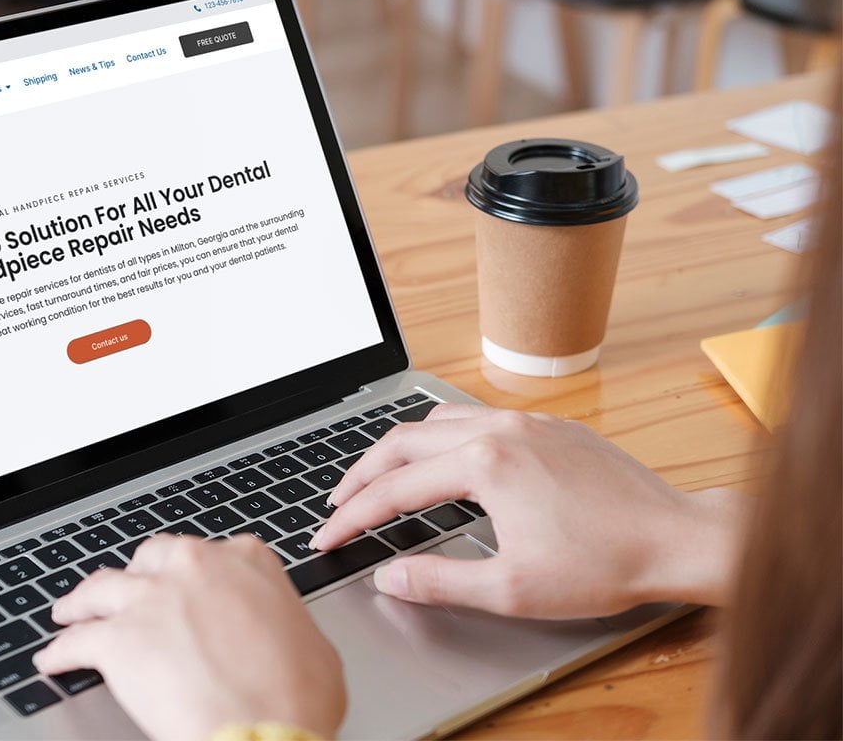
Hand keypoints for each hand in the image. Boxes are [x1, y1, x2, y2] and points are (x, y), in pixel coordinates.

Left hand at [34, 534, 345, 740]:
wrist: (265, 732)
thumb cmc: (296, 699)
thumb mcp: (312, 645)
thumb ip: (281, 622)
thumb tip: (277, 635)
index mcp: (247, 561)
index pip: (210, 553)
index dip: (191, 575)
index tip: (184, 587)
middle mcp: (196, 567)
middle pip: (150, 558)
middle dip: (138, 577)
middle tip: (131, 595)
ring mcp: (153, 599)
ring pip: (101, 586)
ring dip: (82, 601)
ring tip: (71, 611)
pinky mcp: (118, 638)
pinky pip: (76, 640)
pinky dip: (61, 651)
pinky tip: (54, 659)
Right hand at [311, 404, 749, 618]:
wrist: (677, 538)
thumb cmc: (604, 564)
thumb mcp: (512, 588)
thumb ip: (439, 580)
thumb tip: (389, 576)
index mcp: (484, 464)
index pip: (394, 489)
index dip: (352, 517)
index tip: (328, 537)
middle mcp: (500, 429)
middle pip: (403, 440)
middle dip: (361, 473)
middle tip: (337, 504)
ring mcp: (527, 422)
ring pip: (438, 419)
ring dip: (399, 448)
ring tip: (379, 477)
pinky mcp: (550, 426)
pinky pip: (476, 416)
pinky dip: (441, 436)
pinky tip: (443, 460)